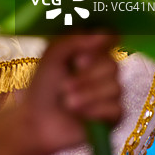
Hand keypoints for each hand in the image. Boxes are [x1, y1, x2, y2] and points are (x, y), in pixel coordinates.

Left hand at [18, 33, 121, 154]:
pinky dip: (95, 111)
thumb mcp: (53, 56)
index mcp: (89, 51)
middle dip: (87, 77)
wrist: (37, 121)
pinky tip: (81, 116)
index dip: (101, 46)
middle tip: (64, 86)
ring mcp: (109, 94)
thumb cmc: (42, 86)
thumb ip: (75, 40)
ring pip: (115, 87)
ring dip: (88, 95)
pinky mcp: (111, 117)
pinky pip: (116, 108)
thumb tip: (104, 34)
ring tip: (67, 103)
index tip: (79, 57)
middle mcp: (102, 70)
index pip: (110, 39)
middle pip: (113, 65)